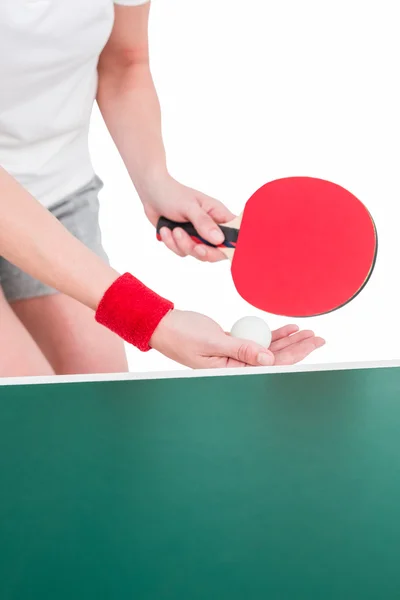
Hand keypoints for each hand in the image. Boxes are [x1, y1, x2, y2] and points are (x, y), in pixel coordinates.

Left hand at [140, 174, 234, 261]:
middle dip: (203, 251)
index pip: (235, 235)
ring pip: (197, 253)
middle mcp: (211, 227)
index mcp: (218, 215)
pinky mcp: (184, 240)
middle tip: (196, 247)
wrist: (151, 192)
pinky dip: (172, 244)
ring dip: (183, 245)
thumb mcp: (189, 207)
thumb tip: (219, 239)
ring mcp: (197, 235)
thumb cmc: (172, 194)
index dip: (233, 245)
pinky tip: (166, 230)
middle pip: (217, 251)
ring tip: (174, 230)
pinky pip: (182, 252)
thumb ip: (204, 223)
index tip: (222, 248)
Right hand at [150, 310, 324, 368]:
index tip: (313, 344)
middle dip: (298, 348)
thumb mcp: (212, 341)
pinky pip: (256, 341)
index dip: (295, 355)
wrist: (162, 324)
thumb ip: (241, 349)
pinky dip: (271, 334)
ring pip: (267, 349)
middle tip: (319, 337)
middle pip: (274, 359)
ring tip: (307, 331)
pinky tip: (287, 328)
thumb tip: (269, 360)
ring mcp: (233, 356)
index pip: (271, 366)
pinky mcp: (230, 345)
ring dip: (287, 341)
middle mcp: (234, 367)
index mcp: (230, 372)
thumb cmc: (181, 334)